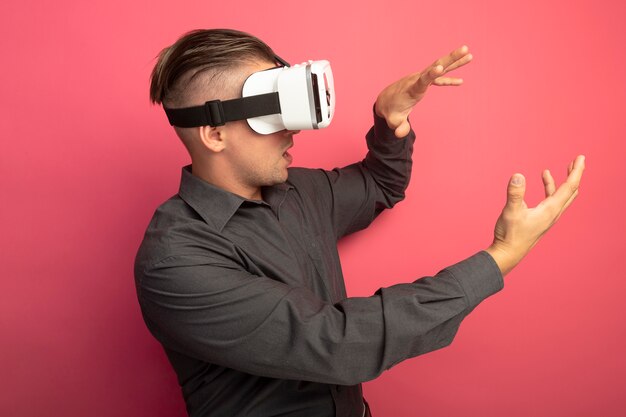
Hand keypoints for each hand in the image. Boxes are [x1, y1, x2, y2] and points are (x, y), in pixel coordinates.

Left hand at [374, 45, 472, 137]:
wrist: (386, 100)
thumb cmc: (390, 111)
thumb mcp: (393, 120)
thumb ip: (399, 126)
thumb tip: (400, 134)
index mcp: (411, 89)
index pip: (422, 80)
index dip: (431, 74)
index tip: (439, 67)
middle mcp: (418, 80)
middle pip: (435, 67)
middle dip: (450, 58)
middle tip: (465, 48)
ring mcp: (422, 79)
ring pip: (440, 67)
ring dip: (454, 61)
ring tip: (469, 53)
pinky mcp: (424, 82)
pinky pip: (439, 78)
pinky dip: (450, 79)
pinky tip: (461, 81)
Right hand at [485, 155, 585, 275]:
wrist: (508, 253)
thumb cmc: (510, 234)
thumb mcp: (511, 211)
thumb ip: (515, 193)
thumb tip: (518, 175)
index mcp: (550, 209)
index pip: (569, 186)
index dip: (576, 171)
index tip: (580, 157)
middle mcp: (553, 213)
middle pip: (570, 191)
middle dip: (574, 175)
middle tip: (576, 161)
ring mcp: (547, 218)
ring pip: (560, 197)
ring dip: (559, 183)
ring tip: (547, 171)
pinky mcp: (540, 220)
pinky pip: (550, 202)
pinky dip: (548, 190)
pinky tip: (538, 187)